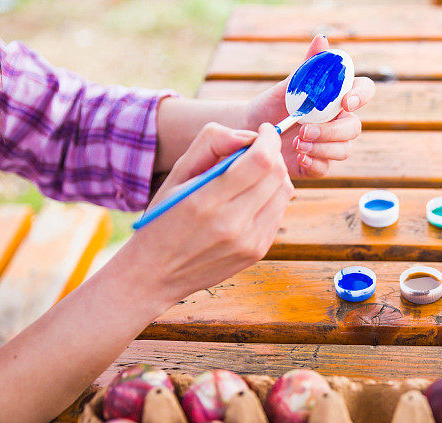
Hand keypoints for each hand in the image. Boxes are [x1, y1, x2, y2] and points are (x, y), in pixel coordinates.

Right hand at [123, 122, 292, 305]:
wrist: (156, 274)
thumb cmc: (164, 218)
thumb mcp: (176, 174)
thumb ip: (210, 144)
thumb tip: (248, 135)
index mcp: (206, 200)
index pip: (261, 160)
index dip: (270, 139)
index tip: (265, 130)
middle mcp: (232, 223)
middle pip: (277, 175)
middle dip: (273, 154)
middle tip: (258, 149)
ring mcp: (248, 241)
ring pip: (284, 193)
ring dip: (275, 176)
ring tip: (253, 175)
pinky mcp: (257, 252)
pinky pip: (279, 213)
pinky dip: (271, 198)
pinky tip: (250, 199)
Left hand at [244, 35, 375, 178]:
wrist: (250, 132)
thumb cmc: (271, 106)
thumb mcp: (286, 87)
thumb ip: (307, 69)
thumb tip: (321, 40)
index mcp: (336, 99)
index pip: (363, 91)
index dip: (361, 96)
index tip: (345, 102)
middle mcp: (337, 122)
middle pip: (354, 127)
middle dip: (332, 130)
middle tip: (305, 130)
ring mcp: (329, 145)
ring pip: (344, 150)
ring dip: (323, 147)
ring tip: (297, 143)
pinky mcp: (317, 164)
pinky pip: (326, 168)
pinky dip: (314, 161)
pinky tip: (298, 155)